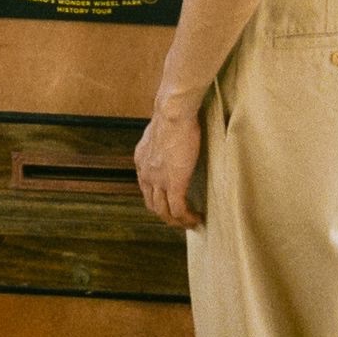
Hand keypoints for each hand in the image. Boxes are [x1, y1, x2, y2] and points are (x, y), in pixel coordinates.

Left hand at [135, 101, 202, 229]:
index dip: (158, 198)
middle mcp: (145, 174)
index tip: (170, 202)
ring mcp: (158, 181)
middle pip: (152, 204)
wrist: (173, 114)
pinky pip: (178, 209)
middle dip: (166, 215)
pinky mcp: (174, 183)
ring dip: (176, 221)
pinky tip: (196, 220)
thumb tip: (171, 137)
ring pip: (164, 212)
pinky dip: (186, 218)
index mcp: (141, 160)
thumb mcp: (160, 129)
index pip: (145, 188)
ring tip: (189, 223)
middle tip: (180, 218)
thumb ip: (162, 139)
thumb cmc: (171, 114)